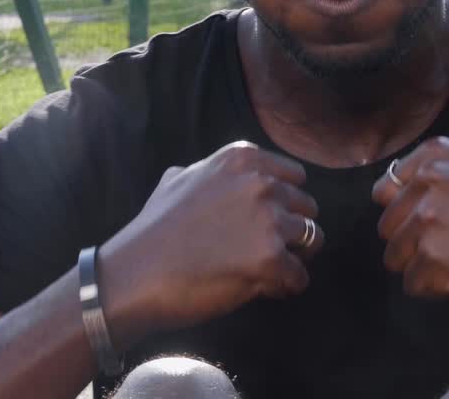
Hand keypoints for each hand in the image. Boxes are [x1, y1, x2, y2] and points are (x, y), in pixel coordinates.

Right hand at [100, 141, 324, 343]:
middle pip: (307, 207)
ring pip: (313, 239)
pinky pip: (300, 277)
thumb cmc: (154, 230)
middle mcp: (260, 183)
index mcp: (242, 159)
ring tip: (269, 271)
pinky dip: (287, 286)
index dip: (284, 203)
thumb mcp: (177, 179)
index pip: (295, 177)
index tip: (267, 222)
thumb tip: (217, 174)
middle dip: (292, 231)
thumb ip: (209, 171)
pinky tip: (264, 289)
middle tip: (267, 250)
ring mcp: (268, 220)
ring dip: (295, 258)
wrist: (136, 274)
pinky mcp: (271, 259)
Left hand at [371, 136, 448, 307]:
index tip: (430, 221)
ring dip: (420, 267)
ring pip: (394, 257)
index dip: (404, 212)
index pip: (384, 190)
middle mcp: (427, 183)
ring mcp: (428, 222)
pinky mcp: (432, 260)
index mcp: (435, 156)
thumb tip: (385, 193)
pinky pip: (411, 284)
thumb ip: (430, 175)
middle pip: (386, 227)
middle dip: (410, 243)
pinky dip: (432, 288)